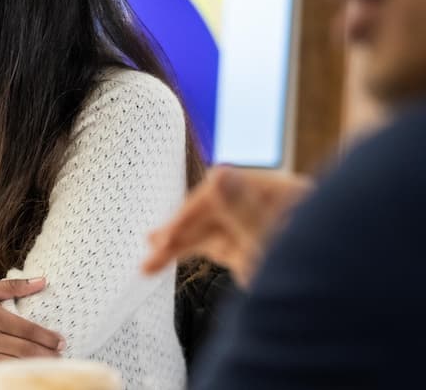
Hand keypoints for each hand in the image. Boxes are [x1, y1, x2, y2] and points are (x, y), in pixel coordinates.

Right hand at [0, 279, 65, 377]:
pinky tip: (24, 373)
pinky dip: (12, 374)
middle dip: (46, 354)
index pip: (26, 329)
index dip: (46, 337)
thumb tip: (40, 281)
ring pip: (13, 365)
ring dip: (34, 366)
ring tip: (49, 365)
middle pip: (24, 350)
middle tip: (61, 354)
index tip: (60, 340)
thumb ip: (12, 287)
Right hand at [142, 166, 311, 287]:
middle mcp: (270, 204)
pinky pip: (217, 242)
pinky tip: (168, 255)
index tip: (165, 237)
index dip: (191, 212)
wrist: (341, 317)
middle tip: (151, 247)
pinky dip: (194, 250)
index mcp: (282, 193)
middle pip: (214, 209)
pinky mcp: (252, 244)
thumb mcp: (276, 248)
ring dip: (181, 244)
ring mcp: (260, 224)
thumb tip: (220, 172)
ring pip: (211, 228)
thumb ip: (245, 211)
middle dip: (182, 230)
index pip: (224, 190)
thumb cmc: (322, 281)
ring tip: (149, 262)